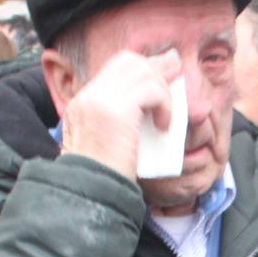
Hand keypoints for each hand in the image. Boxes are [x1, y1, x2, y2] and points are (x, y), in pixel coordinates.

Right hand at [60, 48, 181, 182]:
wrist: (90, 195)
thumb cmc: (103, 180)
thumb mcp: (106, 145)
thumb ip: (120, 123)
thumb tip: (147, 111)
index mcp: (81, 103)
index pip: (114, 69)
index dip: (142, 70)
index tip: (162, 81)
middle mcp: (87, 97)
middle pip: (128, 61)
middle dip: (157, 69)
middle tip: (176, 81)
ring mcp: (99, 101)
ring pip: (142, 71)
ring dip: (163, 91)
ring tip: (167, 117)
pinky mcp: (116, 111)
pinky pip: (152, 90)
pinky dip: (165, 104)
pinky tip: (164, 126)